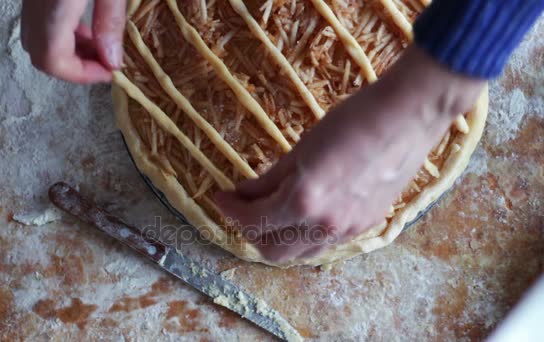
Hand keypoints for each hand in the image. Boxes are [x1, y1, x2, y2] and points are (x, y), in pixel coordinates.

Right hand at [20, 0, 125, 82]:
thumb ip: (110, 20)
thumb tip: (112, 61)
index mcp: (52, 7)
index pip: (53, 59)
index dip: (81, 75)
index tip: (110, 73)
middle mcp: (32, 6)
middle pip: (41, 55)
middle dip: (75, 68)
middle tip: (106, 63)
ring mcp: (29, 1)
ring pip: (37, 40)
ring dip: (68, 53)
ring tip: (101, 47)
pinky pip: (39, 24)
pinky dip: (61, 36)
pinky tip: (86, 28)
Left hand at [216, 46, 484, 263]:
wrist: (407, 116)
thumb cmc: (352, 120)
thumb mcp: (301, 148)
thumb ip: (270, 179)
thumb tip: (244, 193)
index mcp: (303, 202)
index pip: (253, 220)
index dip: (231, 209)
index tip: (221, 196)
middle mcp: (324, 226)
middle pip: (272, 251)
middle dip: (251, 231)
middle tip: (244, 207)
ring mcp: (347, 231)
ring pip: (300, 253)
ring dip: (278, 238)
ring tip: (270, 213)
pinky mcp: (365, 226)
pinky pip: (324, 244)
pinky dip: (304, 235)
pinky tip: (303, 213)